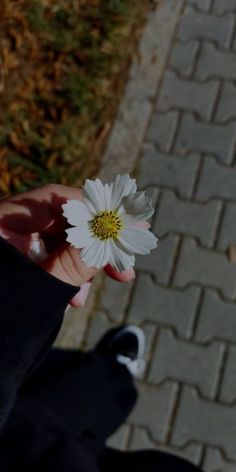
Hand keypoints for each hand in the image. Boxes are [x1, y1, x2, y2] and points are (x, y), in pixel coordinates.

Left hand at [0, 184, 134, 306]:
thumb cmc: (1, 321)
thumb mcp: (41, 290)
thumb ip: (76, 261)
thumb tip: (108, 235)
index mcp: (1, 224)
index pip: (54, 200)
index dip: (94, 209)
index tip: (127, 223)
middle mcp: (6, 228)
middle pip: (61, 222)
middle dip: (93, 245)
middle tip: (125, 267)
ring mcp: (12, 246)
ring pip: (57, 243)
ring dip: (80, 267)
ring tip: (83, 298)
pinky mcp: (19, 263)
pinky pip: (50, 260)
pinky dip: (66, 275)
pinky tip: (73, 299)